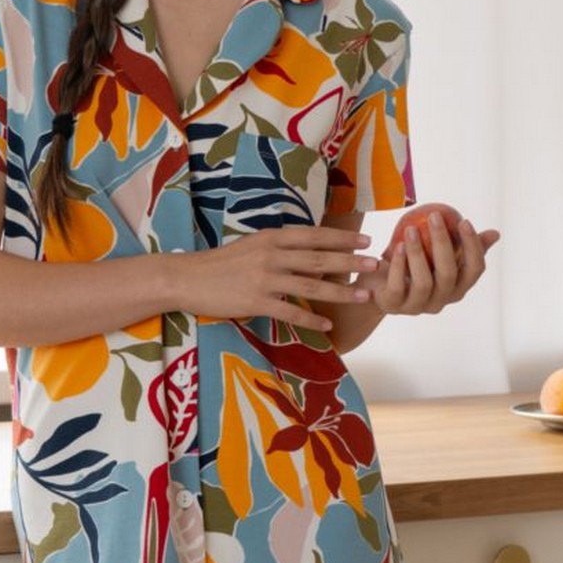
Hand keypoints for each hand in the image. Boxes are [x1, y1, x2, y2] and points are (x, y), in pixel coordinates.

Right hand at [170, 225, 379, 332]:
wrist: (187, 278)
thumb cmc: (220, 263)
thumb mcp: (252, 246)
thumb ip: (280, 249)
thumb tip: (311, 255)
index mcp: (272, 238)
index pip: (314, 236)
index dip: (342, 237)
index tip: (366, 239)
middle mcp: (271, 255)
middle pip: (319, 258)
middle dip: (350, 261)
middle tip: (376, 264)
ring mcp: (264, 279)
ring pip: (310, 285)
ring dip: (340, 291)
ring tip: (362, 295)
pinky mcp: (255, 302)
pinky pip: (290, 312)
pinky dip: (311, 320)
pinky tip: (327, 326)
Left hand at [370, 212, 499, 315]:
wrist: (378, 286)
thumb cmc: (413, 266)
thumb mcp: (437, 254)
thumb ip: (462, 246)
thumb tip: (495, 234)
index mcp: (458, 288)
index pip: (475, 270)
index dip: (473, 246)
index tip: (464, 221)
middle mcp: (442, 301)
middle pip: (449, 274)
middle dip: (443, 243)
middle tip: (435, 216)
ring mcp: (418, 306)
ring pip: (424, 281)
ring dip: (417, 252)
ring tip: (411, 229)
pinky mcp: (395, 305)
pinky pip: (398, 285)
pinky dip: (398, 264)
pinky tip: (397, 245)